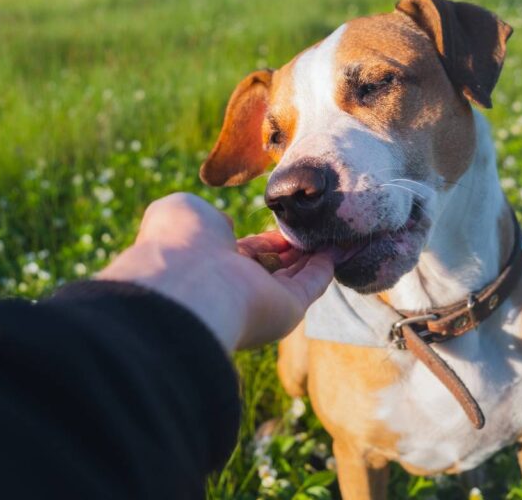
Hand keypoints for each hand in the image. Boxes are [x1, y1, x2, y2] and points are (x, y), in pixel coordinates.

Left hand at [97, 193, 333, 350]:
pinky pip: (312, 284)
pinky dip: (328, 265)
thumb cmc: (179, 243)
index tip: (287, 221)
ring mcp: (263, 300)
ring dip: (317, 254)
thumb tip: (229, 227)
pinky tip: (341, 247)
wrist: (187, 284)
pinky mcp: (288, 309)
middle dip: (296, 247)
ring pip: (296, 275)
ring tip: (338, 232)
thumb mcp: (183, 211)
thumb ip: (207, 216)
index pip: (246, 252)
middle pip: (275, 266)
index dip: (267, 239)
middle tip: (319, 227)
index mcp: (210, 264)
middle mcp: (237, 285)